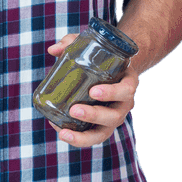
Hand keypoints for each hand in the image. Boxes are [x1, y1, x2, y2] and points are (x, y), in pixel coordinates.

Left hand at [45, 34, 139, 148]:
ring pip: (104, 133)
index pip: (127, 89)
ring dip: (84, 136)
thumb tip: (53, 50)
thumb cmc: (102, 59)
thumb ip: (73, 43)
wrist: (112, 72)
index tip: (93, 91)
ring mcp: (113, 117)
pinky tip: (61, 132)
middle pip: (115, 115)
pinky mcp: (101, 126)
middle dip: (94, 115)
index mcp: (127, 82)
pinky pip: (92, 137)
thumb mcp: (91, 47)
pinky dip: (77, 138)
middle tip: (74, 109)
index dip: (112, 93)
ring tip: (64, 131)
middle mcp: (124, 103)